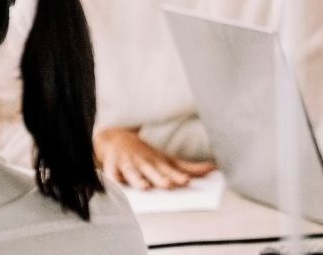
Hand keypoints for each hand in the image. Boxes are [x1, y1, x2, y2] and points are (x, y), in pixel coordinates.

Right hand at [93, 126, 215, 189]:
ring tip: (145, 187)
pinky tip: (116, 185)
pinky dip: (112, 180)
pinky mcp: (112, 167)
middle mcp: (144, 163)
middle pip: (153, 172)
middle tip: (169, 185)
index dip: (178, 175)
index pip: (170, 170)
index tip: (187, 181)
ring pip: (133, 174)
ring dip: (139, 180)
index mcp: (158, 161)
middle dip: (161, 179)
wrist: (115, 137)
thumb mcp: (166, 158)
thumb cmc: (145, 153)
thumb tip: (211, 169)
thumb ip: (187, 167)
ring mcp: (128, 164)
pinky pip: (111, 175)